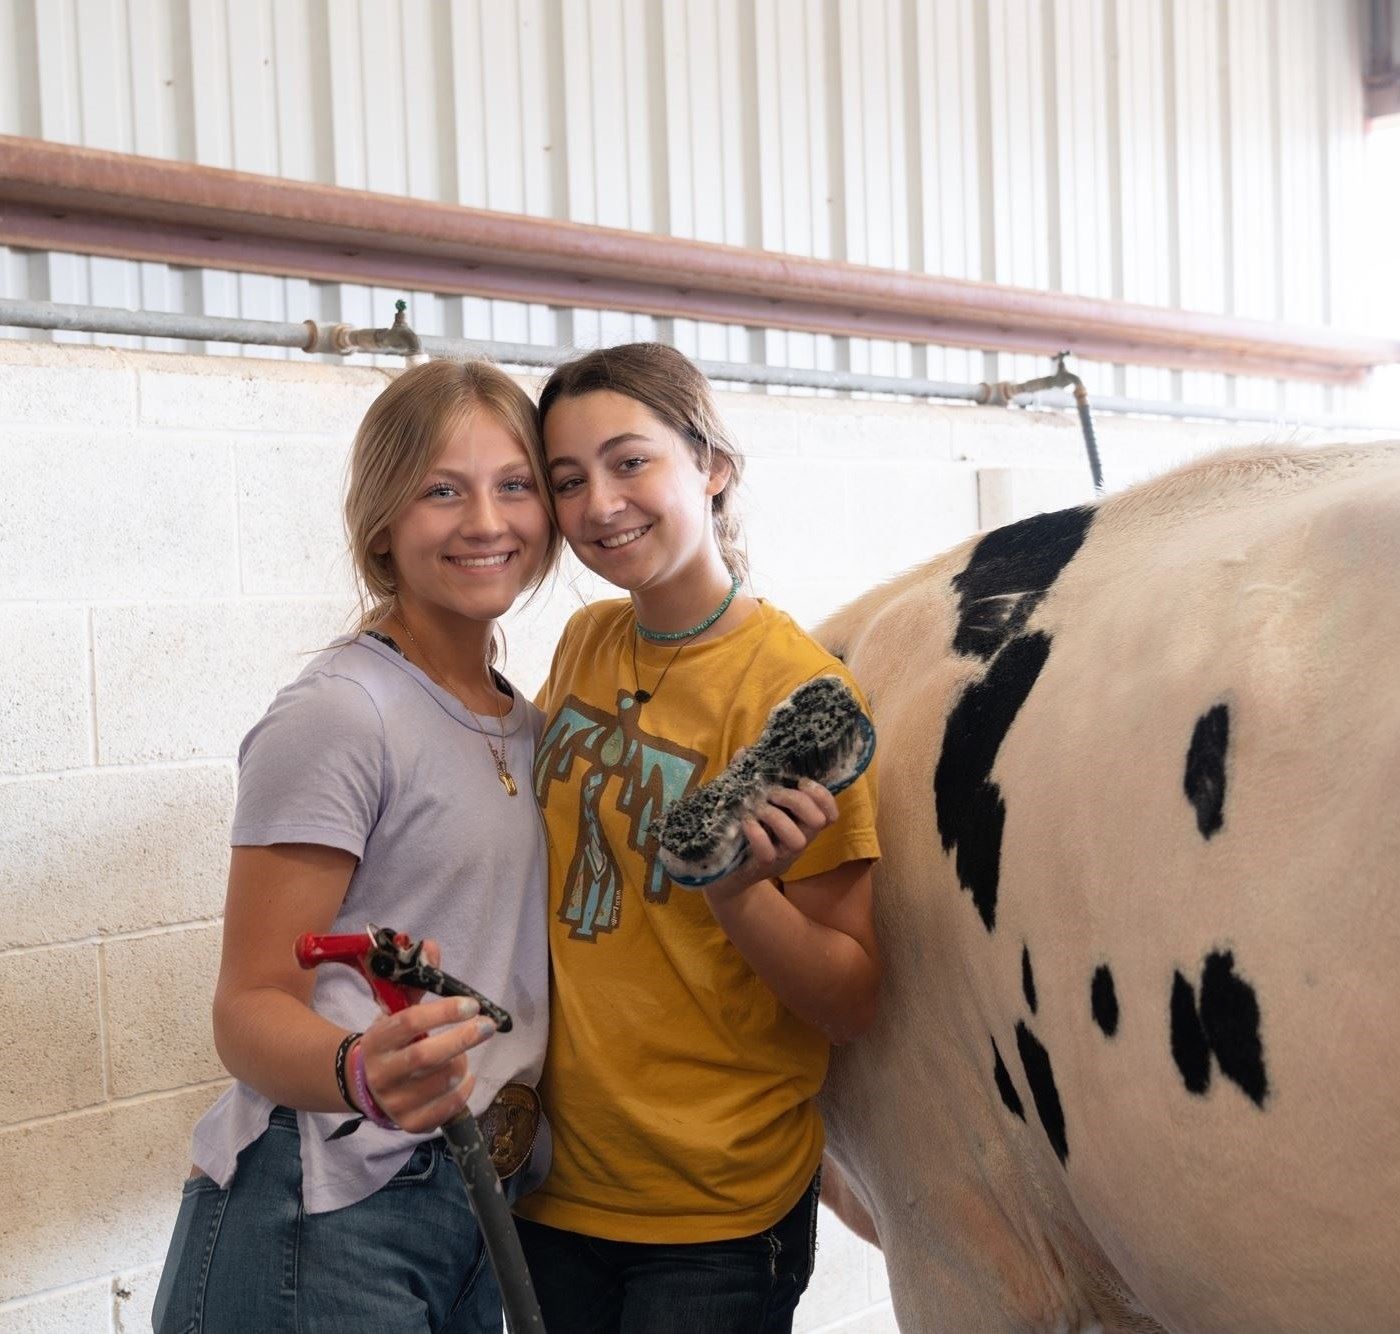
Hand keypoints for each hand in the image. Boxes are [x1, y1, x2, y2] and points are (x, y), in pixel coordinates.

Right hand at [355, 938, 496, 1133]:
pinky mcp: (408, 1123)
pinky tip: (467, 1078)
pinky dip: (463, 1093)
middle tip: (486, 1026)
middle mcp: (381, 1073)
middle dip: (462, 1038)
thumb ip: (417, 981)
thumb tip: (432, 947)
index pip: (409, 1023)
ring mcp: (393, 1102)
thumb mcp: (396, 1009)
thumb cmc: (391, 1040)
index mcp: (376, 1040)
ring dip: (462, 1064)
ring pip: (440, 1082)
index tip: (471, 1004)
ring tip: (463, 1054)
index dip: (442, 1012)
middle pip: (426, 1056)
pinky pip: (444, 1110)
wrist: (364, 1082)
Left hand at [702, 777, 837, 906]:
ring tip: (757, 808)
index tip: (802, 782)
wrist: (722, 873)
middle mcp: (798, 840)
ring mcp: (783, 856)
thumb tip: (744, 751)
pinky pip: (769, 853)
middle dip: (797, 801)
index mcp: (800, 823)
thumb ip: (749, 779)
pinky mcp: (764, 868)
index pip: (830, 814)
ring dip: (777, 817)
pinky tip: (746, 823)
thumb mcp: (749, 803)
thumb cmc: (742, 832)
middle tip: (773, 793)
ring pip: (798, 839)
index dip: (823, 797)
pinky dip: (758, 835)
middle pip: (818, 822)